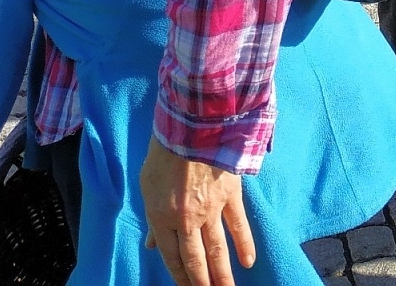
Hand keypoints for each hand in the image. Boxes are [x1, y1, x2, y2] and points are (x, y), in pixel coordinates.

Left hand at [140, 137, 254, 285]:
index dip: (180, 276)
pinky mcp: (230, 196)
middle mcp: (186, 220)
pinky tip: (248, 262)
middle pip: (195, 259)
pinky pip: (238, 225)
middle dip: (201, 282)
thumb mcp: (148, 186)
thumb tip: (152, 244)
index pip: (172, 257)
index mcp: (161, 217)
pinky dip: (244, 244)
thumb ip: (152, 219)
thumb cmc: (164, 153)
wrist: (191, 125)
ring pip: (217, 249)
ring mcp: (210, 210)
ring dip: (222, 274)